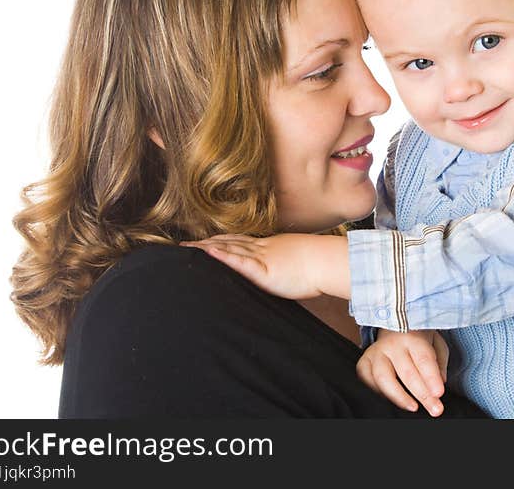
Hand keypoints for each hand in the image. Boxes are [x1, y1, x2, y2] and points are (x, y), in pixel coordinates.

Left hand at [181, 233, 349, 299]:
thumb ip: (283, 266)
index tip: (204, 242)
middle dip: (205, 244)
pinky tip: (209, 252)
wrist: (328, 261)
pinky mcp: (263, 271)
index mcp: (268, 247)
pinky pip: (240, 262)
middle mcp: (261, 249)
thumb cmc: (318, 264)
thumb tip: (281, 271)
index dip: (220, 241)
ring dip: (206, 249)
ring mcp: (261, 258)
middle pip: (228, 243)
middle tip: (185, 245)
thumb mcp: (296, 262)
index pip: (238, 243)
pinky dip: (223, 256)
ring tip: (187, 249)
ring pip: (228, 250)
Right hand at [356, 329, 448, 416]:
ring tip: (413, 407)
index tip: (439, 394)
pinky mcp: (364, 361)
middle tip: (435, 409)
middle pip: (407, 373)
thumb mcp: (436, 343)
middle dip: (422, 394)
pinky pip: (366, 379)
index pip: (423, 360)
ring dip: (399, 396)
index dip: (431, 378)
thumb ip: (440, 362)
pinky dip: (377, 392)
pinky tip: (390, 399)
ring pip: (383, 378)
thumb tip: (441, 381)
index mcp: (413, 337)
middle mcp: (393, 344)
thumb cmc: (418, 338)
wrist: (395, 325)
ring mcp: (376, 352)